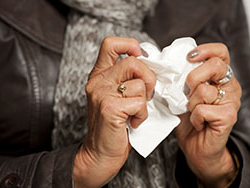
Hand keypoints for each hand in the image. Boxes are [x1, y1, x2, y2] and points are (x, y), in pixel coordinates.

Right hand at [72, 36, 155, 187]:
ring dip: (145, 102)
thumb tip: (152, 67)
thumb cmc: (113, 127)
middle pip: (133, 62)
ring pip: (140, 84)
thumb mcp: (116, 98)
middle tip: (147, 95)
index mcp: (99, 75)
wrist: (99, 154)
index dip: (130, 45)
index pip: (111, 43)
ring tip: (135, 113)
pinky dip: (142, 115)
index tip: (141, 58)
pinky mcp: (110, 108)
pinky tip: (133, 123)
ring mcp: (102, 94)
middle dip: (149, 78)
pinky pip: (139, 103)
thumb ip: (127, 81)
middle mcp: (98, 81)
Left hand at [176, 43, 241, 186]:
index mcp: (220, 77)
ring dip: (191, 103)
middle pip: (215, 65)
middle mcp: (230, 86)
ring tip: (193, 111)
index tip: (189, 56)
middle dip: (194, 77)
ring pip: (204, 90)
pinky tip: (198, 123)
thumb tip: (166, 64)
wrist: (197, 148)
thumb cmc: (190, 120)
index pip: (221, 52)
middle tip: (187, 91)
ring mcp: (232, 101)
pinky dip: (194, 117)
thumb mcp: (182, 94)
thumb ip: (181, 78)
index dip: (206, 49)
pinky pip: (203, 109)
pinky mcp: (229, 116)